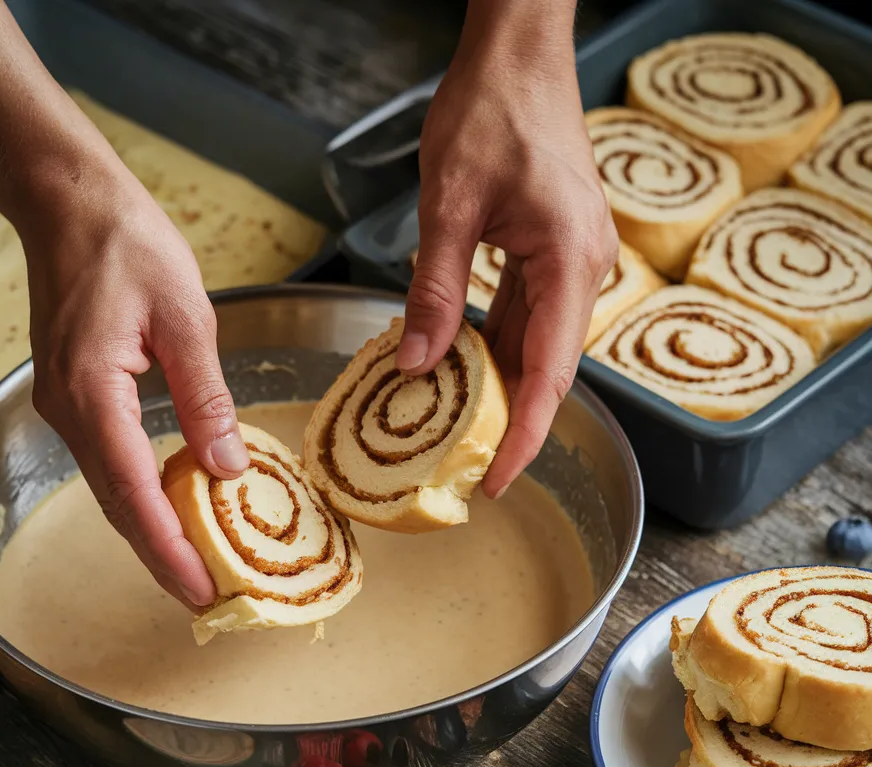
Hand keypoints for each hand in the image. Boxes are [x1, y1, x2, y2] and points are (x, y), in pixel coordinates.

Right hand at [21, 162, 246, 607]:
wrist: (70, 204)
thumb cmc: (127, 245)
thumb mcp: (185, 318)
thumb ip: (206, 398)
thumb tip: (228, 466)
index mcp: (95, 394)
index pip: (134, 494)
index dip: (170, 548)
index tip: (202, 588)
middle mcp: (70, 412)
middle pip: (117, 506)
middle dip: (162, 557)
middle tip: (206, 596)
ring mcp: (66, 407)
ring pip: (111, 490)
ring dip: (152, 532)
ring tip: (197, 565)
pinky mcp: (75, 397)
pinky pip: (110, 463)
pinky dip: (141, 496)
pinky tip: (174, 507)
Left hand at [400, 2, 617, 496]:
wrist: (518, 54)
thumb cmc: (493, 109)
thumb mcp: (451, 205)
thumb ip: (435, 290)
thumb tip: (415, 363)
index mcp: (570, 261)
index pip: (550, 373)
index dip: (524, 434)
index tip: (498, 479)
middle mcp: (583, 269)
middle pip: (547, 368)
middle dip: (509, 422)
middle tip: (464, 470)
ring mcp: (572, 262)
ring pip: (535, 347)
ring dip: (499, 388)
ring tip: (457, 433)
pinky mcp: (552, 254)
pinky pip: (525, 318)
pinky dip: (494, 348)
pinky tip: (459, 369)